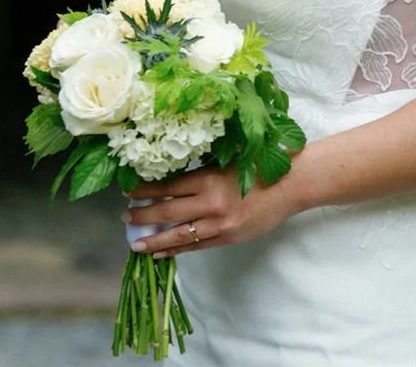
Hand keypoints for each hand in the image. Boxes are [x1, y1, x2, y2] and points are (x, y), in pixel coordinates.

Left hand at [123, 165, 298, 258]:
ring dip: (155, 240)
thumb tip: (169, 181)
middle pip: (168, 212)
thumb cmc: (258, 167)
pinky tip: (162, 253)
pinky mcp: (229, 238)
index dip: (146, 191)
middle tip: (125, 217)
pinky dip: (178, 249)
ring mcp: (219, 224)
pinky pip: (197, 246)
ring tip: (136, 244)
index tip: (129, 192)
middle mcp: (210, 203)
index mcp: (208, 179)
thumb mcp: (225, 163)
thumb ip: (200, 173)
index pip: (168, 187)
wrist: (290, 185)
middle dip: (143, 216)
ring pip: (180, 234)